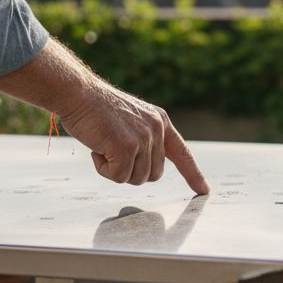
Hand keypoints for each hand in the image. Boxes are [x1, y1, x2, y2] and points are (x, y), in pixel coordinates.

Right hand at [59, 81, 209, 194]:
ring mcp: (144, 138)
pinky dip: (103, 170)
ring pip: (136, 179)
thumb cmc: (95, 108)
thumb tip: (150, 168)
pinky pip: (119, 177)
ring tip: (103, 146)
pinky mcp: (128, 147)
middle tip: (112, 152)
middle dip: (131, 171)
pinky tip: (96, 149)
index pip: (182, 152)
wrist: (77, 93)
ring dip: (115, 170)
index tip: (204, 190)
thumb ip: (144, 138)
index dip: (193, 173)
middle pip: (153, 175)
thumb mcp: (130, 120)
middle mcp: (157, 128)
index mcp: (160, 120)